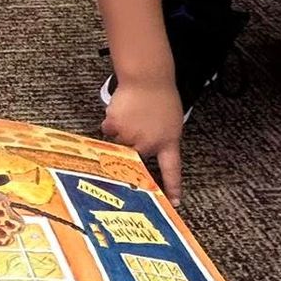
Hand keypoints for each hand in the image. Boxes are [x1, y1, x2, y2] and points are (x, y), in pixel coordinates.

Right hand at [101, 79, 184, 200]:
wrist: (147, 78)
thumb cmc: (160, 96)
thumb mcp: (170, 122)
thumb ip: (161, 139)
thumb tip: (147, 152)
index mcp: (168, 142)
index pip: (172, 170)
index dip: (171, 187)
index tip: (173, 202)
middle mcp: (149, 144)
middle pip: (134, 157)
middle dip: (131, 146)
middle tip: (136, 128)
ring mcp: (131, 136)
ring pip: (118, 143)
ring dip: (120, 132)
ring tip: (130, 114)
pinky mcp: (115, 127)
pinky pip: (108, 130)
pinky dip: (111, 123)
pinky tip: (120, 111)